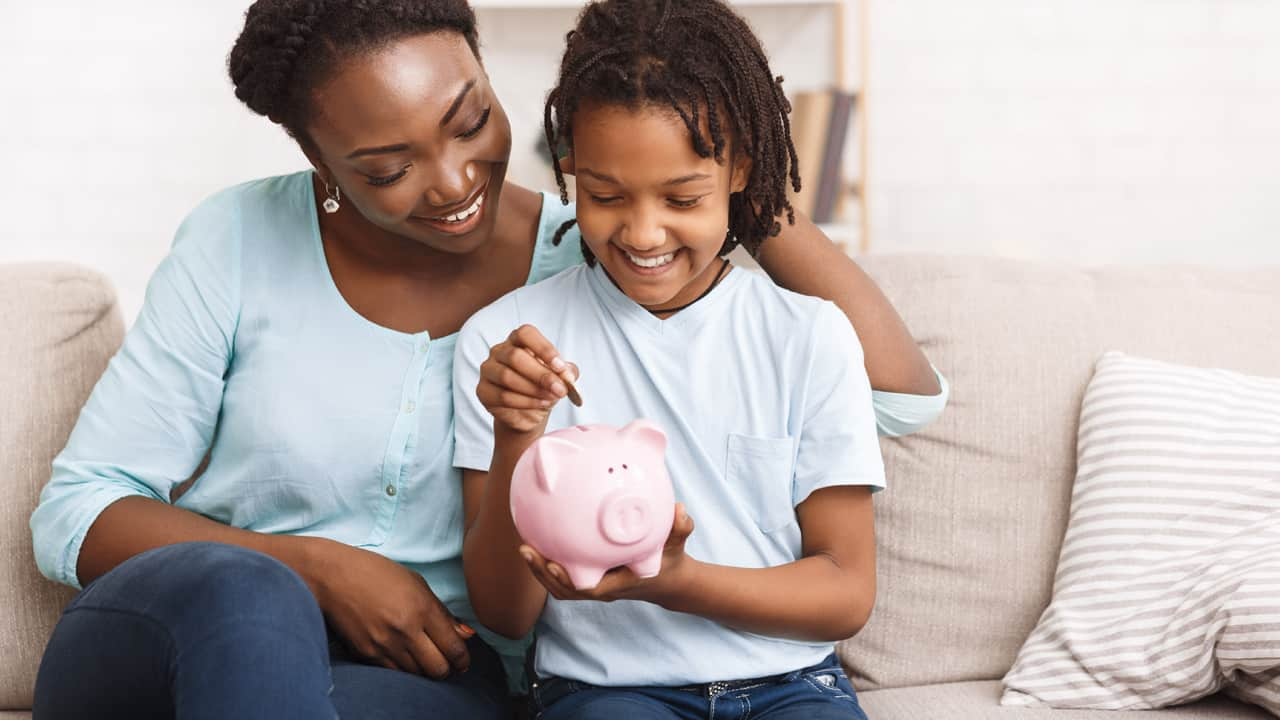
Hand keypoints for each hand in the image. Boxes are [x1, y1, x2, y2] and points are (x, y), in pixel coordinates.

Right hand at [304, 538, 473, 677]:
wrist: (333, 577)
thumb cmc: (377, 573)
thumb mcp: (416, 583)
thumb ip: (442, 612)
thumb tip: (465, 635)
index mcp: (422, 608)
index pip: (453, 647)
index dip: (463, 659)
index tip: (463, 661)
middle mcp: (405, 630)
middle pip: (438, 669)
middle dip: (448, 669)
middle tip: (448, 664)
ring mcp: (384, 645)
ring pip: (417, 675)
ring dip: (426, 671)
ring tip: (426, 659)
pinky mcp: (366, 654)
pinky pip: (394, 673)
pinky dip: (404, 669)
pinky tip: (405, 658)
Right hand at [477, 324, 578, 433]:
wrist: (528, 413)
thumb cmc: (543, 387)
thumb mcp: (560, 377)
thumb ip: (567, 372)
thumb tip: (568, 375)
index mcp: (517, 340)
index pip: (525, 334)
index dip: (543, 349)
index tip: (560, 367)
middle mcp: (499, 351)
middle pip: (515, 357)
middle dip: (541, 375)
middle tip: (560, 389)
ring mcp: (488, 370)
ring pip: (507, 377)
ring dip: (534, 390)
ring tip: (551, 398)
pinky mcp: (483, 391)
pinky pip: (502, 396)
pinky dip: (525, 402)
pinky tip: (540, 405)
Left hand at [519, 504, 696, 605]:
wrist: (668, 580)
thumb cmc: (670, 560)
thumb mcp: (677, 544)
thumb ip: (680, 528)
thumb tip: (681, 510)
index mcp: (620, 583)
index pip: (588, 588)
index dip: (568, 580)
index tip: (552, 565)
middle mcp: (603, 588)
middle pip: (566, 589)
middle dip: (543, 574)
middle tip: (526, 550)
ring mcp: (596, 585)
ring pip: (561, 586)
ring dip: (541, 571)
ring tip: (525, 548)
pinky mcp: (592, 578)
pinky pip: (566, 576)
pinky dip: (550, 564)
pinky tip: (539, 542)